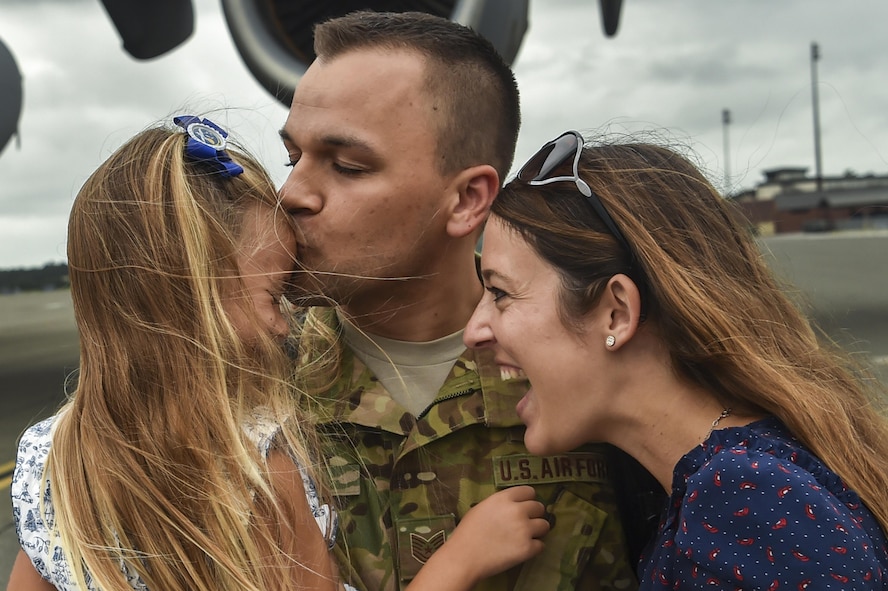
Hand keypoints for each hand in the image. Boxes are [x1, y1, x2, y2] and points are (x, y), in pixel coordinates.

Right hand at [409, 485, 549, 590]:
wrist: (464, 557)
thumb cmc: (467, 532)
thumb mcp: (482, 508)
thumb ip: (500, 503)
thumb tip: (513, 505)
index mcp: (504, 498)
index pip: (529, 491)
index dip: (527, 499)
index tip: (524, 507)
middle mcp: (517, 510)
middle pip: (539, 507)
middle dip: (534, 515)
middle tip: (525, 523)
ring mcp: (524, 529)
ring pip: (545, 525)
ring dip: (538, 530)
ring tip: (526, 536)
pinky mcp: (528, 548)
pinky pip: (541, 545)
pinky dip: (534, 547)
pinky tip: (522, 549)